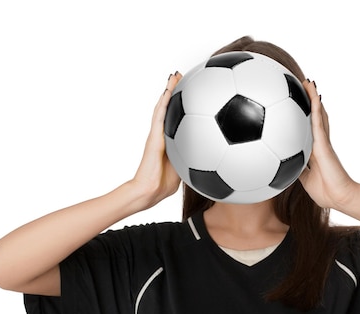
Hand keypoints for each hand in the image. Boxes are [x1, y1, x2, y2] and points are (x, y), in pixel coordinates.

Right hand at [132, 72, 182, 208]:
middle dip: (175, 91)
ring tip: (174, 76)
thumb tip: (210, 159)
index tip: (191, 93)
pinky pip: (159, 117)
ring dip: (168, 91)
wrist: (149, 191)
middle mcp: (163, 135)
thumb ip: (193, 161)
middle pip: (169, 109)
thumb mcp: (185, 170)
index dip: (183, 105)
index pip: (178, 119)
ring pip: (162, 108)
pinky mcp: (154, 138)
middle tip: (181, 76)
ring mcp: (157, 135)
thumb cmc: (163, 185)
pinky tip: (168, 91)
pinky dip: (163, 103)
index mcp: (171, 141)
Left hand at [298, 80, 356, 210]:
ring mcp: (323, 142)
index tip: (296, 104)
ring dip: (313, 98)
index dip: (303, 116)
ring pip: (318, 115)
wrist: (340, 197)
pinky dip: (316, 109)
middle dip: (309, 101)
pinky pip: (319, 123)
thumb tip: (281, 165)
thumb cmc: (326, 191)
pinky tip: (314, 96)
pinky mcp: (324, 144)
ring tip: (308, 82)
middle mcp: (319, 142)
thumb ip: (295, 169)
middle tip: (302, 85)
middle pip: (314, 117)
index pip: (307, 129)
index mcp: (313, 150)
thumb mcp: (304, 179)